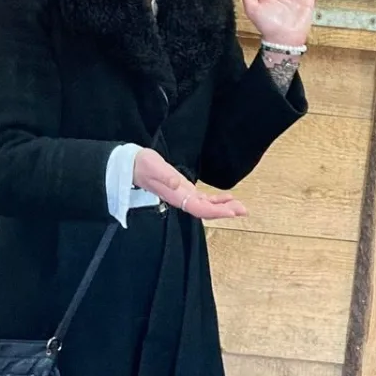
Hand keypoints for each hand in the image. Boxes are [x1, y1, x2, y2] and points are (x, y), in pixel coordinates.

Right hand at [133, 148, 247, 220]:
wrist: (131, 165)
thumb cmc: (141, 164)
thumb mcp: (152, 165)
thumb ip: (164, 176)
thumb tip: (178, 184)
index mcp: (175, 195)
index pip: (199, 208)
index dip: (216, 211)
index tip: (232, 211)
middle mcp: (181, 199)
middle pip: (205, 210)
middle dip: (224, 211)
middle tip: (243, 210)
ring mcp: (183, 195)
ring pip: (206, 206)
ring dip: (223, 207)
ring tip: (240, 207)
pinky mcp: (183, 190)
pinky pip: (202, 199)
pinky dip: (215, 200)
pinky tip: (227, 199)